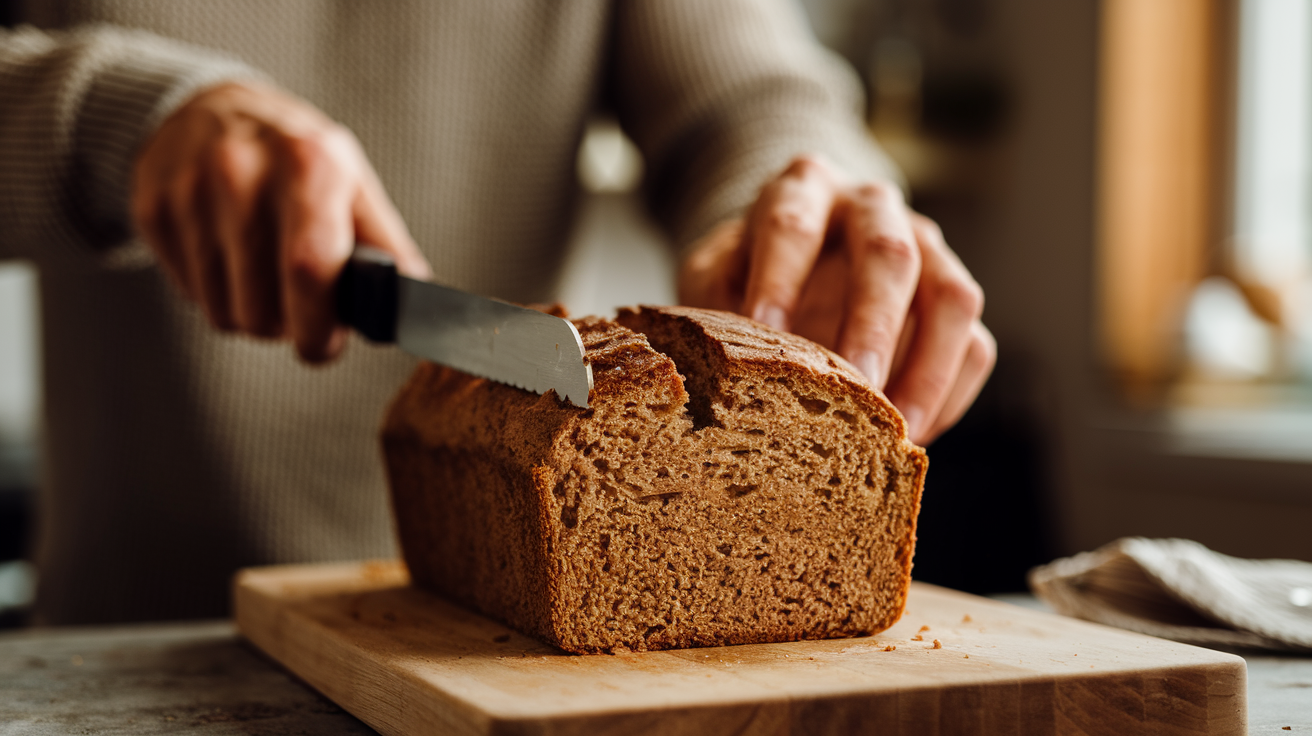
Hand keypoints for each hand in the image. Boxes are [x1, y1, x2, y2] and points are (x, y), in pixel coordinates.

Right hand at [131, 81, 430, 361]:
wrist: (208, 108)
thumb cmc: (294, 158)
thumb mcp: (350, 182)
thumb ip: (385, 244)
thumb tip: (413, 299)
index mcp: (308, 165)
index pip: (310, 268)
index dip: (320, 326)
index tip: (326, 343)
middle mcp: (243, 173)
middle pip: (262, 307)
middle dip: (288, 329)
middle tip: (301, 314)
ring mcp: (190, 191)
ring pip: (224, 312)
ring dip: (252, 314)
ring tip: (265, 277)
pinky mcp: (152, 210)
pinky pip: (190, 297)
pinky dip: (215, 295)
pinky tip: (228, 258)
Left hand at [679, 155, 994, 445]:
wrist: (796, 252)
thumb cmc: (749, 269)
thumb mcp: (716, 273)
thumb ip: (716, 307)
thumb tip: (723, 372)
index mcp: (804, 189)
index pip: (792, 224)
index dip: (778, 279)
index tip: (764, 330)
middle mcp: (874, 208)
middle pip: (888, 255)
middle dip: (873, 325)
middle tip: (858, 388)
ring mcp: (927, 248)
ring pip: (953, 297)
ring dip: (927, 368)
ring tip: (893, 429)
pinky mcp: (954, 298)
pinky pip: (975, 344)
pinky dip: (950, 393)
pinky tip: (912, 434)